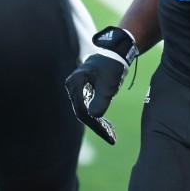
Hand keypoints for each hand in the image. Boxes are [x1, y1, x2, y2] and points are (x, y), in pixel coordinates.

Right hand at [64, 26, 137, 145]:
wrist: (116, 53)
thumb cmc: (113, 66)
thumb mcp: (109, 84)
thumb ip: (101, 99)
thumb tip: (94, 116)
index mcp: (76, 83)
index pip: (83, 110)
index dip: (96, 125)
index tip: (109, 136)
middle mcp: (73, 86)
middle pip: (83, 112)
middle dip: (97, 126)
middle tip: (112, 137)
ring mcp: (77, 88)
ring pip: (85, 111)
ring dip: (98, 123)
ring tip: (111, 133)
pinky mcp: (84, 90)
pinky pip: (88, 106)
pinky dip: (97, 116)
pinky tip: (107, 125)